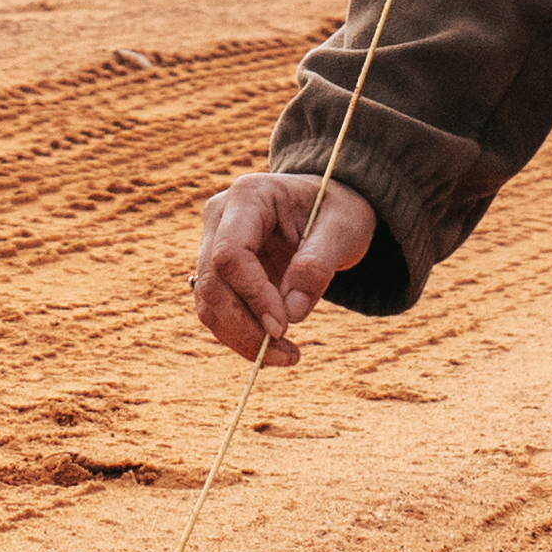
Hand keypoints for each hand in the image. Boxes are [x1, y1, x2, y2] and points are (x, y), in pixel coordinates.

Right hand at [192, 173, 376, 365]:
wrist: (328, 208)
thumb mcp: (342, 230)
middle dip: (244, 326)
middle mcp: (220, 218)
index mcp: (249, 196)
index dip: (252, 295)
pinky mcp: (217, 272)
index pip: (230, 254)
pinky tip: (274, 349)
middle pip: (212, 282)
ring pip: (208, 303)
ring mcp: (213, 244)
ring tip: (285, 356)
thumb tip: (292, 313)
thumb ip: (317, 266)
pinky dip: (241, 336)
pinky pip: (217, 311)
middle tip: (286, 355)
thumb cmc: (337, 210)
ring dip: (241, 338)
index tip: (283, 327)